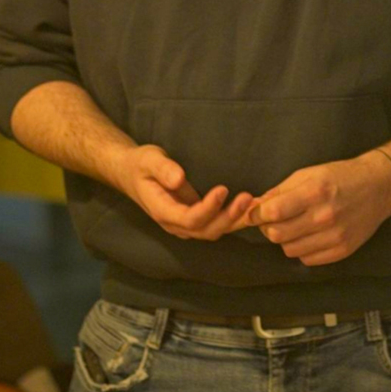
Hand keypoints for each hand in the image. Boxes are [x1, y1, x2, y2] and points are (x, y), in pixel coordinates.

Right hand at [115, 144, 253, 239]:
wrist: (133, 174)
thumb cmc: (141, 165)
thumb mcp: (148, 160)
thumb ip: (162, 169)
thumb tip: (178, 179)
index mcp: (163, 211)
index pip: (189, 219)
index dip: (208, 208)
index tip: (224, 188)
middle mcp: (176, 223)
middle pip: (206, 230)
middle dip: (229, 217)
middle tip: (248, 197)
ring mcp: (187, 224)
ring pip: (214, 231)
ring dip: (236, 220)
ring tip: (257, 204)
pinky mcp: (197, 218)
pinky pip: (218, 223)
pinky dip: (236, 218)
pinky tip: (254, 207)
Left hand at [247, 150, 390, 265]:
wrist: (378, 187)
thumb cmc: (341, 176)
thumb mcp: (309, 174)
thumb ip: (280, 191)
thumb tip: (253, 207)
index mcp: (315, 192)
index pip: (273, 212)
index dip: (256, 215)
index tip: (253, 213)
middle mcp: (325, 216)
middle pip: (277, 234)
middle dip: (269, 227)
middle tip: (274, 219)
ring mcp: (335, 236)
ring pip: (289, 250)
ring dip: (286, 239)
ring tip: (296, 225)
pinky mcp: (342, 251)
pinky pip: (307, 259)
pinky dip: (302, 249)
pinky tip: (310, 235)